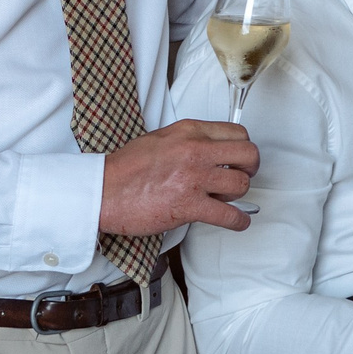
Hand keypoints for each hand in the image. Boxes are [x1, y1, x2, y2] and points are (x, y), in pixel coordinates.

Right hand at [102, 119, 259, 234]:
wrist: (102, 191)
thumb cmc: (125, 169)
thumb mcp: (161, 139)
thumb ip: (190, 140)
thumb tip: (212, 149)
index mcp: (189, 132)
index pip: (238, 133)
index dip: (243, 148)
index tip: (240, 158)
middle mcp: (196, 151)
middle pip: (248, 155)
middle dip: (250, 169)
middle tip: (241, 177)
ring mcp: (193, 179)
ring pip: (241, 184)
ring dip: (238, 195)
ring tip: (225, 199)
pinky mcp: (188, 206)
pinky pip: (229, 215)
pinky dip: (238, 221)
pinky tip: (237, 221)